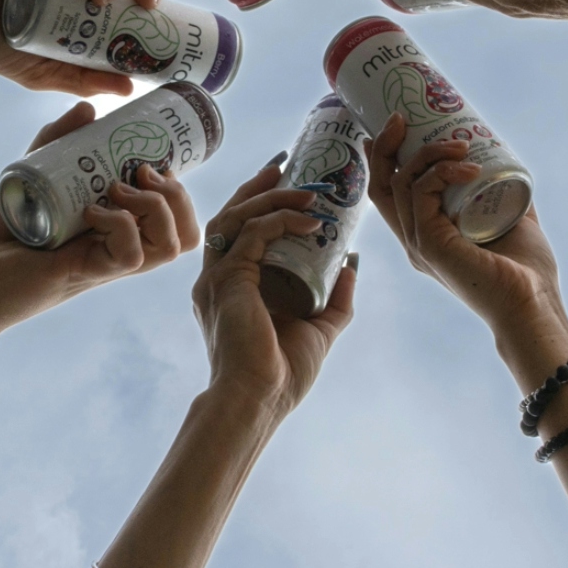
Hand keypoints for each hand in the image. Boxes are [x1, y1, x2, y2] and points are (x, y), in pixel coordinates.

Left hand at [0, 104, 201, 329]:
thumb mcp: (30, 177)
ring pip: (170, 247)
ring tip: (121, 190)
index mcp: (113, 230)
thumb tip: (89, 109)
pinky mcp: (84, 273)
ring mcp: (103, 263)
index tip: (151, 160)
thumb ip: (54, 145)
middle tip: (143, 172)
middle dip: (178, 197)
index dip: (179, 191)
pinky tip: (92, 212)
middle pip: (186, 236)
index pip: (173, 219)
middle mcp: (115, 248)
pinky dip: (121, 225)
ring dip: (157, 208)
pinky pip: (131, 255)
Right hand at [190, 160, 355, 418]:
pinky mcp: (227, 280)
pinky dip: (279, 220)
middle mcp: (217, 278)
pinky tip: (309, 219)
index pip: (238, 232)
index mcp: (232, 288)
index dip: (259, 203)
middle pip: (230, 216)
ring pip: (236, 217)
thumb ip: (334, 298)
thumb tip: (351, 263)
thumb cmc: (281, 375)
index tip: (285, 183)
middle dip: (257, 188)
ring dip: (270, 198)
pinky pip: (251, 234)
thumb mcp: (318, 328)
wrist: (258, 400)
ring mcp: (216, 278)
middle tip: (285, 166)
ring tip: (304, 190)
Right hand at [367, 116, 567, 389]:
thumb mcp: (509, 217)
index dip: (384, 159)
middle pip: (381, 186)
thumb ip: (500, 192)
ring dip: (427, 153)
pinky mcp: (428, 242)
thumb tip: (501, 160)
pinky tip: (468, 167)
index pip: (391, 194)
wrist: (534, 304)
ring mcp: (418, 242)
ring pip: (400, 182)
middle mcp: (415, 239)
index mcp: (428, 236)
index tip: (395, 126)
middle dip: (386, 147)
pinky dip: (440, 170)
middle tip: (400, 119)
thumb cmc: (527, 272)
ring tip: (459, 145)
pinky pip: (420, 191)